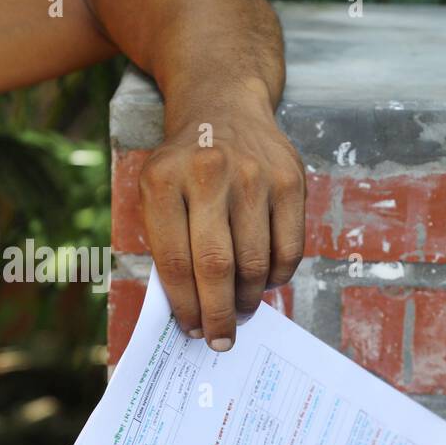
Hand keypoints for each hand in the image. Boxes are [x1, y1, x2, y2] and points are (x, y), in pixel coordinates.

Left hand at [137, 104, 304, 350]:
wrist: (221, 105)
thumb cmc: (182, 165)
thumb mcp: (156, 191)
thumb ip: (167, 243)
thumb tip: (190, 311)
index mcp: (163, 181)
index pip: (174, 262)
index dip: (184, 306)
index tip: (191, 330)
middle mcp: (208, 174)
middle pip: (216, 267)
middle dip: (218, 315)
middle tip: (220, 339)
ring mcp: (253, 175)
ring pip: (255, 262)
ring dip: (247, 298)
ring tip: (239, 309)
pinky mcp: (289, 179)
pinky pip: (288, 247)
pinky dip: (276, 276)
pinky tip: (263, 281)